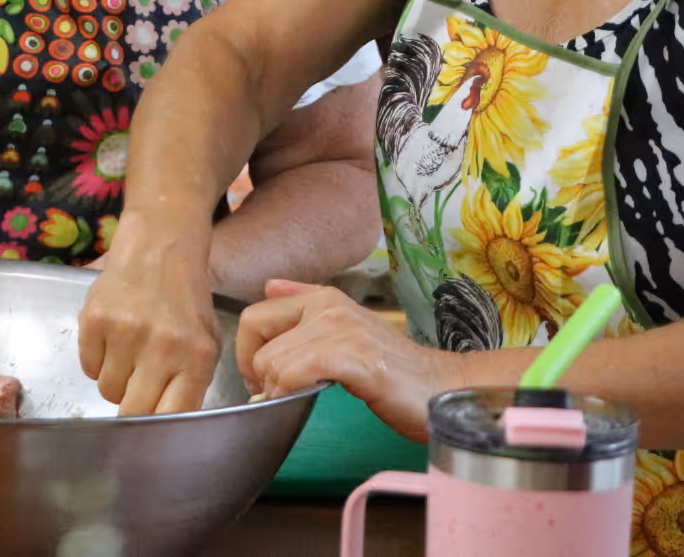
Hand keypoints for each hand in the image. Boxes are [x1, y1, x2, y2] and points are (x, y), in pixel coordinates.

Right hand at [77, 212, 220, 415]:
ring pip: (106, 392)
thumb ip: (190, 386)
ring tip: (129, 350)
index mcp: (197, 356)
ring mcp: (126, 331)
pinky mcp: (94, 319)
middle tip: (136, 389)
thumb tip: (168, 434)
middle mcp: (163, 345)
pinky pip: (87, 367)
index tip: (149, 436)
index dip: (156, 433)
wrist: (159, 246)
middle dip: (131, 408)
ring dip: (114, 379)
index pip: (171, 419)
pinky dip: (97, 358)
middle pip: (133, 413)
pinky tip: (113, 334)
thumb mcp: (205, 342)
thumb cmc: (184, 301)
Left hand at [236, 281, 462, 441]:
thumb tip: (269, 285)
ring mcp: (342, 329)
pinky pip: (297, 372)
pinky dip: (290, 391)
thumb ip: (305, 303)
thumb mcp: (345, 327)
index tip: (259, 375)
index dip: (245, 351)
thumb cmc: (391, 368)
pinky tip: (307, 398)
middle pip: (256, 335)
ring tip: (299, 396)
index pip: (254, 313)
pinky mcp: (354, 358)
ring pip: (273, 359)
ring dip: (276, 387)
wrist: (438, 387)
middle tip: (276, 392)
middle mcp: (329, 306)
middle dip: (257, 372)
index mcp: (323, 298)